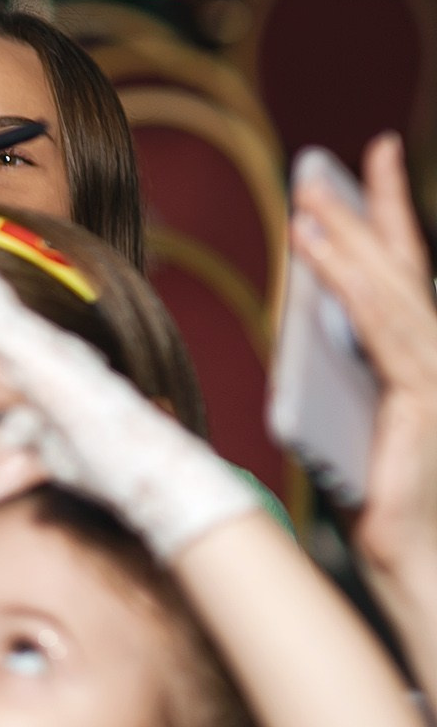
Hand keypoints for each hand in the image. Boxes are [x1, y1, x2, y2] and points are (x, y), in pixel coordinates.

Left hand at [0, 232, 252, 559]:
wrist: (155, 477)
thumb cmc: (110, 465)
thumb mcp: (56, 445)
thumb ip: (33, 430)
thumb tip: (13, 426)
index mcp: (45, 367)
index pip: (3, 323)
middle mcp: (51, 354)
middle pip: (2, 305)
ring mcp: (55, 358)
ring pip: (4, 311)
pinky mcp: (56, 373)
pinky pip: (11, 337)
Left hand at [295, 134, 436, 600]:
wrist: (420, 564)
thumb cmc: (384, 507)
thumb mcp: (351, 424)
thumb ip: (339, 374)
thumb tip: (303, 328)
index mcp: (424, 360)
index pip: (406, 273)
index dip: (389, 218)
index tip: (370, 163)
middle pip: (403, 268)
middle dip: (367, 210)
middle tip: (332, 162)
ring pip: (388, 290)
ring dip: (346, 239)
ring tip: (309, 196)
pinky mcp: (424, 396)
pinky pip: (380, 327)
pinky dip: (350, 284)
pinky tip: (319, 252)